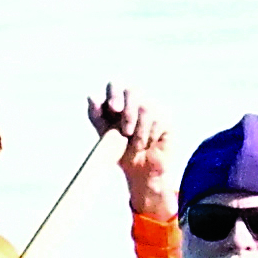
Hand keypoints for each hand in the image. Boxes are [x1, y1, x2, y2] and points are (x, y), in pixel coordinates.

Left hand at [88, 83, 177, 220]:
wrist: (140, 172)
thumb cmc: (120, 151)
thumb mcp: (104, 135)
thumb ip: (96, 116)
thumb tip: (91, 97)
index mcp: (117, 100)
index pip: (115, 85)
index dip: (114, 93)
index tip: (114, 109)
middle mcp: (135, 99)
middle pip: (132, 90)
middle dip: (128, 113)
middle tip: (125, 132)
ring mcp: (153, 107)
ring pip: (146, 107)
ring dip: (139, 131)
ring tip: (136, 146)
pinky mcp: (166, 118)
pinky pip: (159, 120)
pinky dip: (150, 136)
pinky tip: (149, 144)